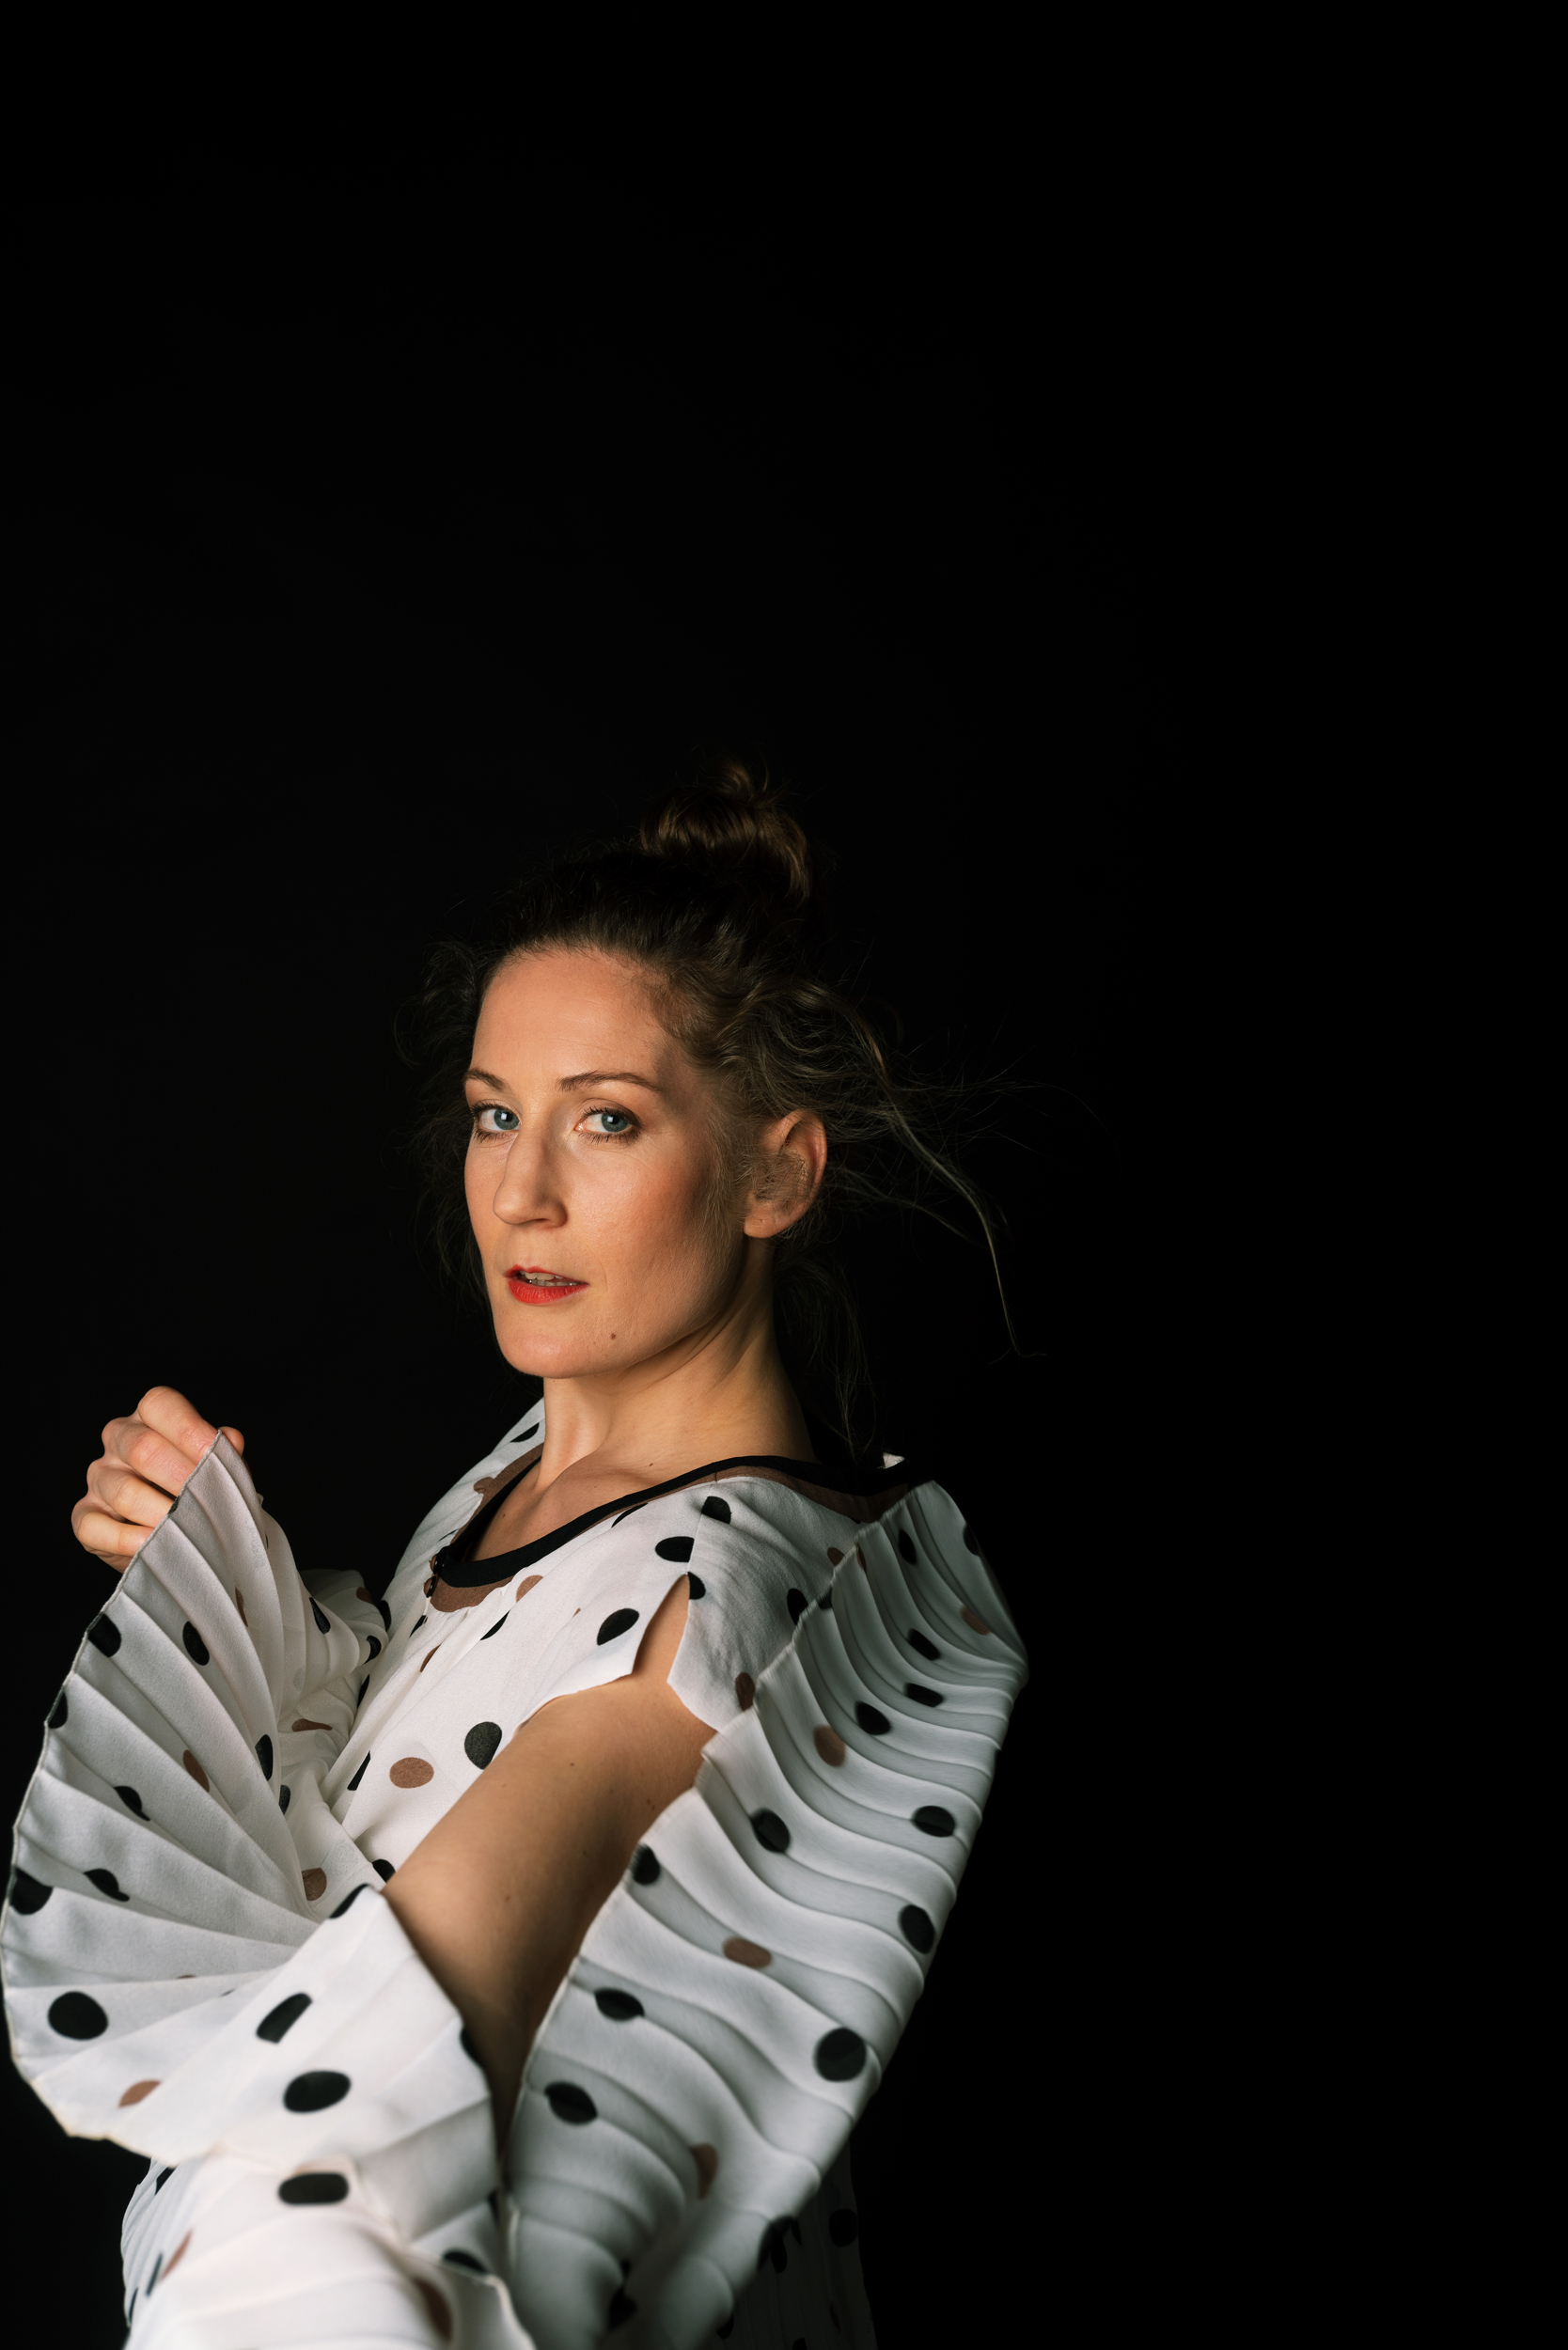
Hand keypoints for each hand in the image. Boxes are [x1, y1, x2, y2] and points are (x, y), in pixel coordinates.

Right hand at [72, 1386, 245, 1571]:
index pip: (159, 1404)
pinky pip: (95, 1527)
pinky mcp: (84, 1515)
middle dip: (182, 1476)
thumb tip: (232, 1441)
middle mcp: (118, 1440)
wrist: (171, 1531)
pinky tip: (153, 1544)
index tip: (217, 1456)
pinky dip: (127, 1540)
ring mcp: (98, 1477)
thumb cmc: (195, 1487)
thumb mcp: (212, 1466)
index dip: (190, 1429)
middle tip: (209, 1499)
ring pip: (124, 1492)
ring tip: (189, 1529)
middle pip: (142, 1448)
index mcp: (149, 1418)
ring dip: (161, 1514)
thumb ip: (222, 1453)